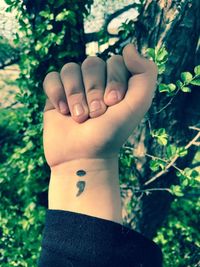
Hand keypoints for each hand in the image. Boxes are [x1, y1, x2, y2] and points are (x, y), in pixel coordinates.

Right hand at [43, 44, 157, 167]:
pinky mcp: (56, 95)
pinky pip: (52, 77)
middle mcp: (96, 83)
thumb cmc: (111, 134)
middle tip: (96, 114)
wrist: (83, 158)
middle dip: (94, 90)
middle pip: (92, 63)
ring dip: (75, 95)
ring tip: (78, 118)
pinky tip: (62, 112)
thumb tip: (128, 46)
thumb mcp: (137, 105)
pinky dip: (56, 93)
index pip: (115, 61)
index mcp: (117, 83)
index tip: (114, 104)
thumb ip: (145, 73)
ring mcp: (75, 88)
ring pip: (71, 68)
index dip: (114, 81)